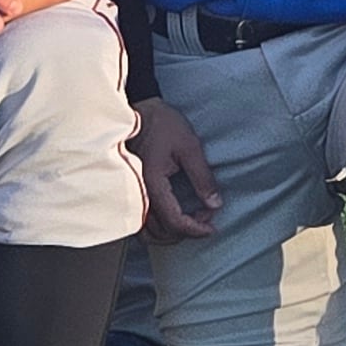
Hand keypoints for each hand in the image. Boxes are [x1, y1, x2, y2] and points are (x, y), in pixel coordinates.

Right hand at [134, 92, 219, 237]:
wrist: (139, 112)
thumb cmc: (162, 124)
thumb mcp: (189, 146)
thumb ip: (202, 177)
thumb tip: (214, 204)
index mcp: (152, 182)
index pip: (174, 221)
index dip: (196, 229)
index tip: (212, 226)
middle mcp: (138, 193)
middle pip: (159, 233)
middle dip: (185, 232)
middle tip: (205, 217)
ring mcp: (131, 194)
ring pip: (147, 232)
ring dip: (170, 233)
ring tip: (190, 221)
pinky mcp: (131, 192)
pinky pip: (141, 222)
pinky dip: (158, 227)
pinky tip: (172, 217)